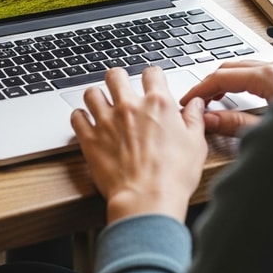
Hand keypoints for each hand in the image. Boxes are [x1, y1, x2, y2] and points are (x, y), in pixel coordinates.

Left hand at [70, 66, 207, 223]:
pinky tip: (86, 123)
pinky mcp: (90, 139)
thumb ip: (194, 119)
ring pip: (91, 92)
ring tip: (101, 105)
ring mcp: (107, 121)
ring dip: (96, 97)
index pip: (151, 73)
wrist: (147, 199)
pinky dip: (80, 118)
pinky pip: (76, 117)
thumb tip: (196, 105)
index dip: (152, 77)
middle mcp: (130, 107)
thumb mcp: (196, 145)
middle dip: (118, 79)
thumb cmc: (173, 176)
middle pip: (115, 75)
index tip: (151, 84)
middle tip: (121, 89)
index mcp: (158, 104)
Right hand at [179, 57, 272, 136]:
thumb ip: (234, 124)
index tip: (187, 100)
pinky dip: (245, 80)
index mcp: (268, 76)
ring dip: (229, 80)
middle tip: (198, 101)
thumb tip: (208, 119)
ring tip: (217, 100)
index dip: (200, 89)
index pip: (221, 76)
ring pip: (248, 67)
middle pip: (232, 67)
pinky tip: (244, 96)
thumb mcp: (267, 130)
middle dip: (211, 82)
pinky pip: (263, 71)